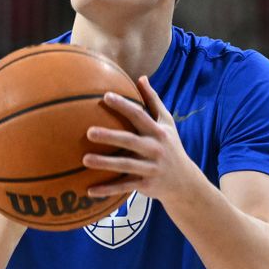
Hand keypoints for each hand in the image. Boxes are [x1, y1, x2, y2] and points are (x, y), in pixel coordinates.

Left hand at [82, 76, 199, 202]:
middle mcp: (154, 149)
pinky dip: (107, 190)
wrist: (185, 182)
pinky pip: (124, 187)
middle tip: (88, 132)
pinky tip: (89, 190)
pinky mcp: (145, 185)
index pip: (139, 116)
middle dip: (110, 136)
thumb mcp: (167, 123)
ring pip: (125, 165)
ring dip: (105, 164)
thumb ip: (153, 101)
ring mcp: (150, 168)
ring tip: (84, 160)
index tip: (106, 96)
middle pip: (130, 141)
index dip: (123, 105)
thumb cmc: (171, 146)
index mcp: (158, 132)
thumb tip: (141, 77)